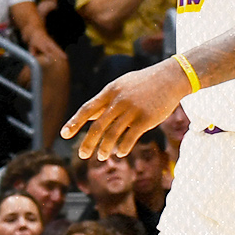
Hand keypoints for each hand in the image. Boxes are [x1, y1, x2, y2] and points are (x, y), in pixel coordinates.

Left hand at [63, 57, 190, 157]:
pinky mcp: (146, 119)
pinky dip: (123, 147)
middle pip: (98, 126)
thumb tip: (90, 115)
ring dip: (105, 148)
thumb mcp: (121, 86)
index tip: (64, 134)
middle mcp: (118, 101)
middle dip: (88, 143)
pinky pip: (130, 137)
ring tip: (101, 157)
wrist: (170, 78)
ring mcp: (132, 110)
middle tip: (82, 155)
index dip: (75, 122)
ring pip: (113, 134)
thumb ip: (106, 101)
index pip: (87, 109)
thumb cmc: (143, 83)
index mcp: (110, 91)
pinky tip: (120, 153)